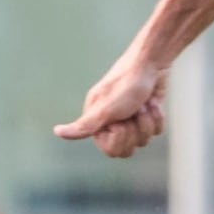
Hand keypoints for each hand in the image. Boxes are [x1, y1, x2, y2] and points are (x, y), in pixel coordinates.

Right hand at [54, 53, 168, 159]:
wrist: (151, 63)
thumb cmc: (126, 84)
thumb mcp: (104, 109)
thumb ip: (83, 126)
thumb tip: (57, 132)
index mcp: (97, 122)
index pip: (111, 151)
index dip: (119, 138)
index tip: (119, 120)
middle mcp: (112, 122)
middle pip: (128, 149)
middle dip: (135, 130)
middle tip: (132, 111)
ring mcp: (131, 119)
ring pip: (144, 139)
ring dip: (147, 121)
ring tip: (142, 104)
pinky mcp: (147, 114)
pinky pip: (156, 130)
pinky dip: (157, 116)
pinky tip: (152, 102)